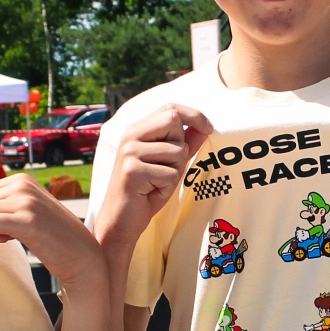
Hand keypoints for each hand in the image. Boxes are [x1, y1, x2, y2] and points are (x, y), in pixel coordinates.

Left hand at [0, 173, 105, 289]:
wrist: (81, 254)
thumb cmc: (51, 236)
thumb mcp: (27, 209)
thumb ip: (4, 203)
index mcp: (20, 179)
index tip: (4, 226)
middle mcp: (22, 184)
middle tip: (5, 234)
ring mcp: (25, 200)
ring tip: (9, 237)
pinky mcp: (27, 219)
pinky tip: (11, 241)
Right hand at [92, 104, 211, 255]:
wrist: (120, 221)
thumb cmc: (146, 192)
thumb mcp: (169, 165)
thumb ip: (185, 145)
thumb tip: (204, 128)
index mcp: (137, 130)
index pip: (170, 108)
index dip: (194, 115)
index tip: (209, 128)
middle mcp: (130, 136)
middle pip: (173, 121)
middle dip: (182, 146)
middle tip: (170, 168)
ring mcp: (129, 152)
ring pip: (177, 151)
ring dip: (175, 172)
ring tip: (157, 183)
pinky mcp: (132, 170)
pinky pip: (171, 174)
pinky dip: (167, 187)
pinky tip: (151, 192)